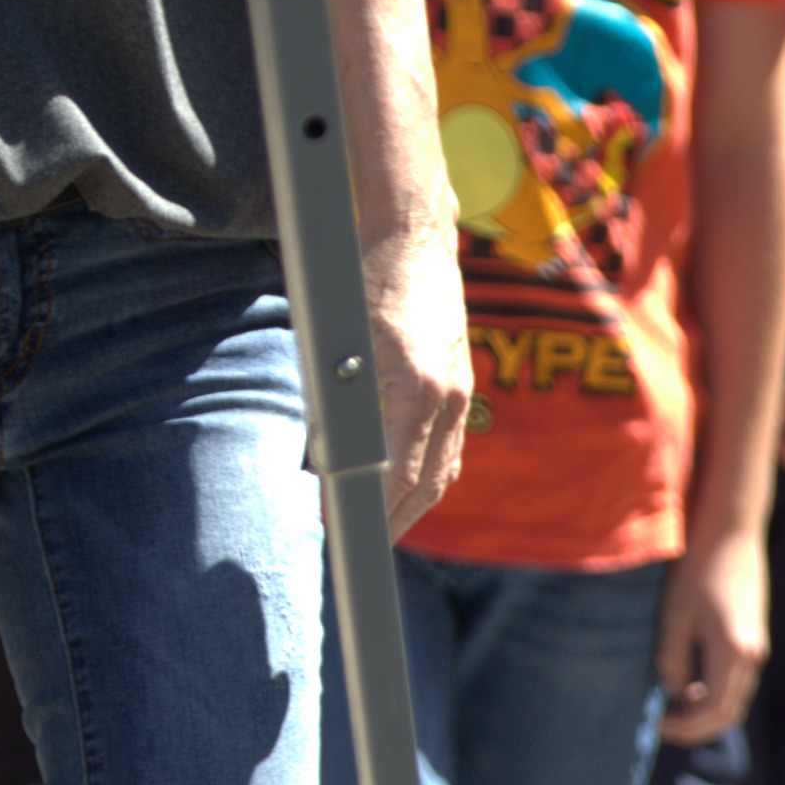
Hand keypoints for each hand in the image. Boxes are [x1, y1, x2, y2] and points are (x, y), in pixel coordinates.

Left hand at [362, 223, 472, 534]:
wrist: (415, 237)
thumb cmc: (367, 281)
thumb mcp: (339, 344)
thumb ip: (337, 404)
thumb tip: (324, 457)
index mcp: (416, 388)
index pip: (396, 477)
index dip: (370, 513)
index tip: (343, 531)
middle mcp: (446, 396)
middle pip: (425, 485)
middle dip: (394, 523)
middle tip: (360, 546)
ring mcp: (460, 390)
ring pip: (442, 470)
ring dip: (414, 505)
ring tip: (383, 529)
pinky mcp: (461, 383)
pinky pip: (449, 447)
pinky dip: (428, 475)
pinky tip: (408, 488)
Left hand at [652, 528, 766, 745]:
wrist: (731, 530)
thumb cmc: (698, 568)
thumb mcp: (675, 616)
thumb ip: (672, 660)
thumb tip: (673, 694)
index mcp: (732, 652)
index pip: (713, 712)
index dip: (684, 727)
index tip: (655, 725)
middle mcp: (752, 655)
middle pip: (729, 713)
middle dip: (696, 726)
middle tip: (663, 724)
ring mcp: (757, 646)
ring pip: (736, 698)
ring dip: (707, 710)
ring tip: (673, 704)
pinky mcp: (755, 636)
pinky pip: (738, 680)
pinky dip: (716, 693)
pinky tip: (691, 682)